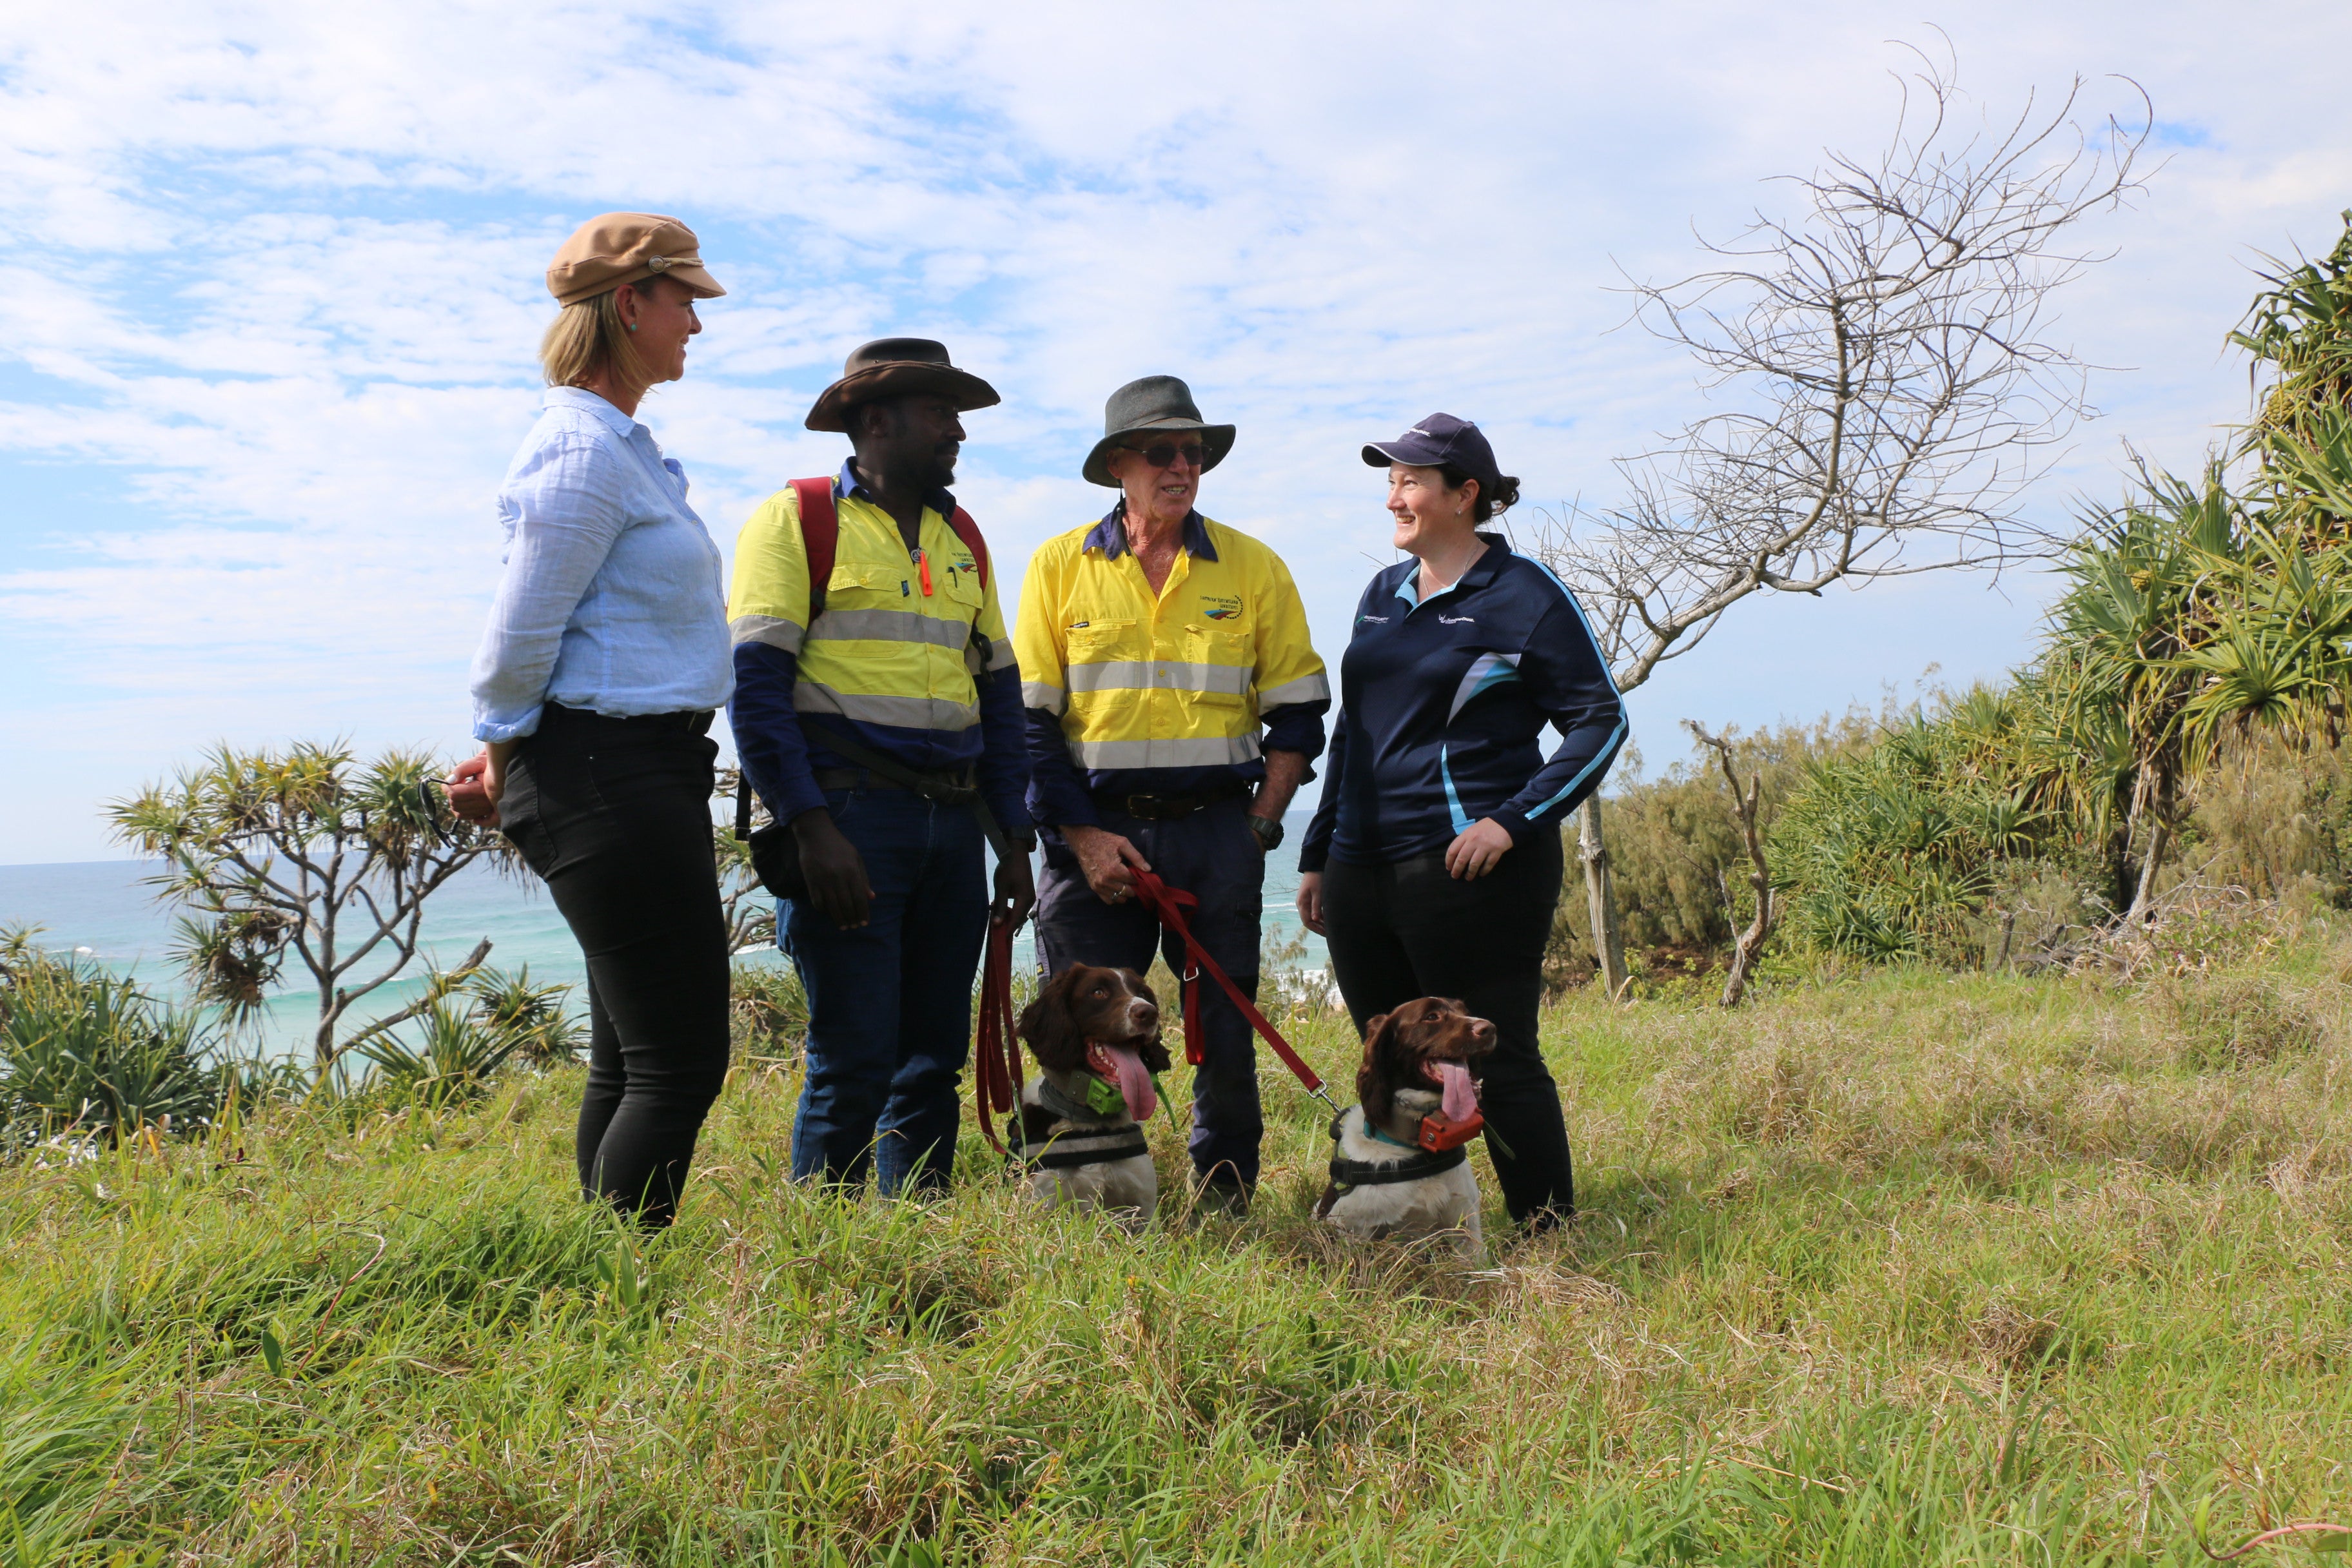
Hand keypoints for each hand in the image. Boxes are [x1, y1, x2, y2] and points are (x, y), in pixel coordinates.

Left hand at [444, 746, 505, 826]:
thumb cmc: (491, 766)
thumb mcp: (477, 762)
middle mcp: (484, 803)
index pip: (454, 794)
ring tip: (462, 791)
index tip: (448, 781)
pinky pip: (469, 818)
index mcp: (481, 790)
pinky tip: (465, 802)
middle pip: (455, 804)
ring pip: (459, 813)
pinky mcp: (487, 814)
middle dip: (451, 794)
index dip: (446, 787)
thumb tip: (448, 781)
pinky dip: (462, 812)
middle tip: (457, 784)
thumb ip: (461, 770)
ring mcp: (486, 810)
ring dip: (455, 803)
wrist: (507, 772)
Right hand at [792, 810, 873, 928]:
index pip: (859, 898)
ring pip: (832, 906)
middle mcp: (838, 878)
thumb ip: (864, 879)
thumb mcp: (856, 858)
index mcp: (851, 871)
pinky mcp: (810, 882)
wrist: (816, 834)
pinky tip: (829, 913)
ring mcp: (823, 881)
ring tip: (844, 926)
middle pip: (846, 905)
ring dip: (839, 919)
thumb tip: (871, 898)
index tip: (864, 923)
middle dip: (852, 918)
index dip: (863, 912)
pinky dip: (823, 910)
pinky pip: (817, 901)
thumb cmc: (839, 846)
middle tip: (854, 927)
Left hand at [992, 848, 1035, 929]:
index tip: (999, 940)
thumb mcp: (1001, 888)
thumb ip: (1000, 906)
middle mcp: (1030, 900)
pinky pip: (1019, 907)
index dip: (1007, 930)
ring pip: (1018, 913)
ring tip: (996, 920)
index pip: (1015, 920)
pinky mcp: (1026, 894)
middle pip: (1018, 919)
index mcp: (1025, 900)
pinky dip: (1010, 911)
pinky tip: (1000, 910)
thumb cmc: (1008, 869)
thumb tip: (997, 924)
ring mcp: (1029, 897)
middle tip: (995, 931)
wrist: (1016, 853)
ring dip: (1008, 918)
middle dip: (1007, 925)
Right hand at [1062, 824, 1151, 905]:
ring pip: (1120, 898)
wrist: (1084, 841)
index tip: (1139, 873)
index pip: (1134, 881)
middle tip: (1133, 878)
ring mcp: (1099, 886)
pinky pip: (1109, 900)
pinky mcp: (1094, 888)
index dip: (1139, 877)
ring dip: (1125, 892)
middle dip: (1133, 886)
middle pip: (1128, 892)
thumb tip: (1148, 870)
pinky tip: (1116, 886)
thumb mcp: (1123, 843)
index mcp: (1114, 870)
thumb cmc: (1104, 841)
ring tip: (1125, 882)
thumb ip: (1136, 857)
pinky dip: (1115, 896)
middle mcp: (1106, 881)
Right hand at [1296, 870, 1325, 934]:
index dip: (1316, 929)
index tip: (1326, 934)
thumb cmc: (1316, 879)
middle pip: (1309, 921)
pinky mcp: (1309, 900)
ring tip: (1330, 929)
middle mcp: (1301, 905)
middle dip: (1318, 928)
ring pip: (1311, 917)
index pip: (1307, 922)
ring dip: (1320, 924)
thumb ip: (1316, 906)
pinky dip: (1320, 917)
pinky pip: (1314, 912)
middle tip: (1330, 934)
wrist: (1314, 867)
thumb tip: (1315, 920)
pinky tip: (1328, 920)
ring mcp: (1305, 902)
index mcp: (1301, 904)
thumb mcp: (1318, 893)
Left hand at [1444, 817, 1514, 879]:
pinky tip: (1481, 874)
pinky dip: (1484, 871)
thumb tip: (1455, 855)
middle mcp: (1474, 841)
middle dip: (1457, 870)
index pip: (1453, 850)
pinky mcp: (1496, 851)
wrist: (1505, 823)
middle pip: (1462, 859)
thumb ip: (1464, 840)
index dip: (1449, 861)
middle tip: (1455, 876)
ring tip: (1468, 878)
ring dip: (1470, 873)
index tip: (1448, 868)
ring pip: (1474, 864)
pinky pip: (1488, 864)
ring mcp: (1485, 846)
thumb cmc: (1486, 827)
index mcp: (1466, 835)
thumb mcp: (1472, 830)